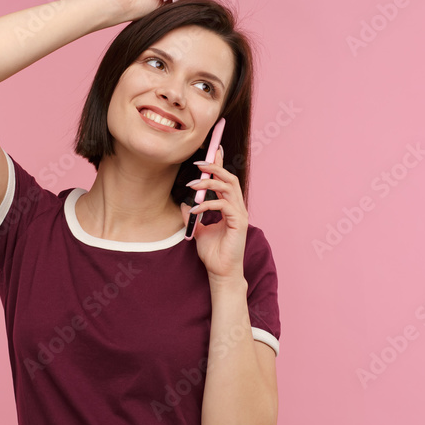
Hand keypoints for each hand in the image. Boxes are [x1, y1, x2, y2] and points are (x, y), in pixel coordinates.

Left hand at [179, 145, 247, 280]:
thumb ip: (194, 216)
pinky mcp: (238, 223)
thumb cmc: (213, 254)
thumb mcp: (199, 231)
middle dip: (215, 167)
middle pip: (230, 178)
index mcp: (230, 208)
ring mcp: (240, 215)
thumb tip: (184, 204)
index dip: (220, 165)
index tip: (212, 151)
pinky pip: (223, 205)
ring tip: (193, 184)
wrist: (221, 272)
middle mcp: (237, 208)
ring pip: (228, 187)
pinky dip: (208, 204)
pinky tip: (196, 209)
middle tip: (199, 163)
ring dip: (209, 182)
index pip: (227, 181)